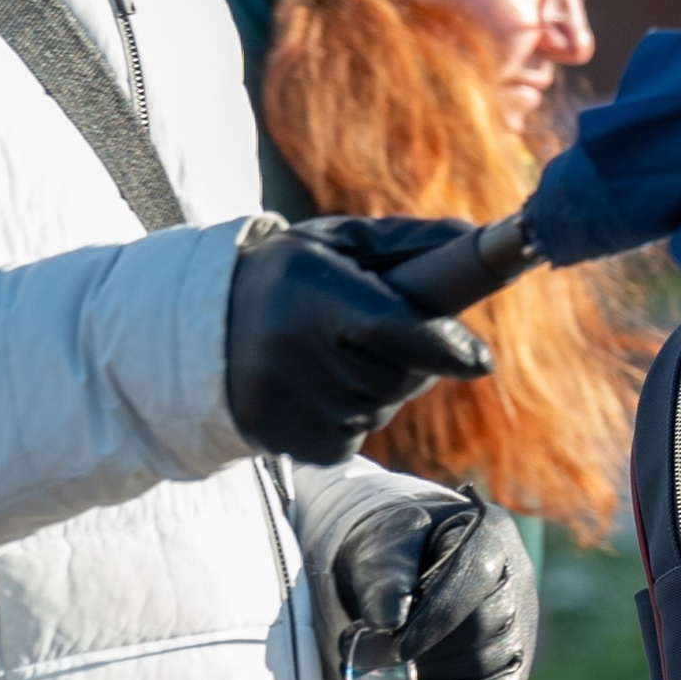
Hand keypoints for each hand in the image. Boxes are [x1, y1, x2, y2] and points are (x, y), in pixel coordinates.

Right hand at [224, 218, 491, 468]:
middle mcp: (292, 349)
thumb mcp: (338, 243)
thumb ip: (407, 242)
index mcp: (311, 290)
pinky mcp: (279, 440)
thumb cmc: (288, 276)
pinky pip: (351, 442)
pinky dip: (351, 421)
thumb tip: (477, 237)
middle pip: (396, 378)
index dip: (440, 346)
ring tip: (337, 358)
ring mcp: (283, 401)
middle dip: (409, 362)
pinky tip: (320, 390)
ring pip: (378, 412)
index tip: (479, 360)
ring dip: (379, 391)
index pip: (390, 329)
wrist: (201, 329)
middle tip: (378, 337)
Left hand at [297, 473, 539, 679]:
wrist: (399, 571)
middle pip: (484, 627)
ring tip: (374, 673)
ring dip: (426, 679)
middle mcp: (518, 581)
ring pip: (486, 667)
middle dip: (422, 651)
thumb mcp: (379, 546)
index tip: (394, 639)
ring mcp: (520, 628)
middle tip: (361, 659)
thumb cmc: (393, 551)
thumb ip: (382, 575)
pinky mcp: (510, 669)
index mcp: (491, 534)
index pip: (479, 573)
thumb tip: (387, 620)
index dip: (439, 614)